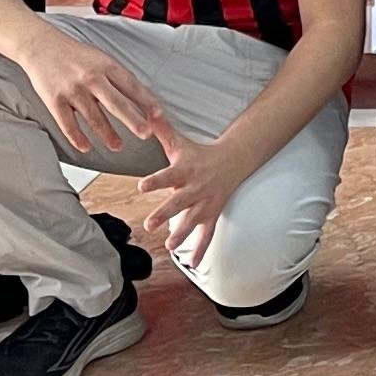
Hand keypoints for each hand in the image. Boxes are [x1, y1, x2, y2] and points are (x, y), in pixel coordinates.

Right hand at [22, 28, 164, 156]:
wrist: (41, 46)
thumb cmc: (74, 54)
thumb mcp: (100, 58)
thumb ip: (116, 77)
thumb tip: (138, 97)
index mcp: (106, 66)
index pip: (132, 86)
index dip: (147, 102)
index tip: (158, 115)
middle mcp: (91, 78)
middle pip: (116, 103)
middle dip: (133, 120)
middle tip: (146, 134)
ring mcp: (73, 90)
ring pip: (94, 118)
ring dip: (107, 135)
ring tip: (118, 146)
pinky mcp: (54, 100)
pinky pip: (68, 124)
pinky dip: (77, 138)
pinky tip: (86, 147)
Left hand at [131, 126, 249, 274]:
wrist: (234, 160)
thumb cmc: (200, 153)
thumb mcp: (180, 142)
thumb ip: (161, 130)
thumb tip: (146, 111)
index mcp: (184, 170)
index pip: (167, 175)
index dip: (155, 180)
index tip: (141, 185)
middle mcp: (194, 188)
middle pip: (179, 202)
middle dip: (165, 213)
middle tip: (150, 223)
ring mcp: (205, 203)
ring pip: (193, 220)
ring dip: (183, 234)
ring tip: (171, 246)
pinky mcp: (213, 214)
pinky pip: (207, 234)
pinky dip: (201, 249)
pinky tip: (193, 264)